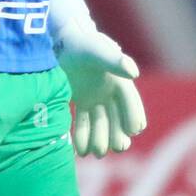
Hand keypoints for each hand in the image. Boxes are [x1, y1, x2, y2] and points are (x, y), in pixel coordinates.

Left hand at [54, 23, 146, 156]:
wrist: (61, 43)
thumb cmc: (82, 44)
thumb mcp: (98, 51)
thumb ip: (114, 61)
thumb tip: (133, 73)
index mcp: (120, 81)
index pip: (131, 102)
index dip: (133, 115)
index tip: (134, 131)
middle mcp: (111, 92)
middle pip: (117, 118)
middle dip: (118, 133)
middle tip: (118, 147)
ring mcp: (96, 99)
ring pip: (101, 124)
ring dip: (100, 138)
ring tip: (97, 153)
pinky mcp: (81, 102)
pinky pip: (83, 122)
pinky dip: (82, 136)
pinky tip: (80, 152)